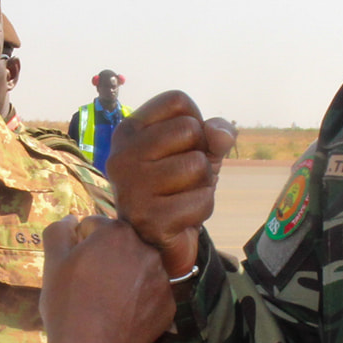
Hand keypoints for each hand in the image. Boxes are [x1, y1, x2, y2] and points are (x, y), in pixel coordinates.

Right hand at [40, 215, 175, 342]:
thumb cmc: (67, 305)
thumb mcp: (53, 262)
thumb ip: (60, 230)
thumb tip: (71, 219)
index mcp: (118, 232)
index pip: (94, 227)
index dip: (79, 246)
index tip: (74, 269)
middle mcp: (147, 249)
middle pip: (120, 246)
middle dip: (105, 258)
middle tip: (89, 286)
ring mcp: (162, 278)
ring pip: (137, 269)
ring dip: (124, 277)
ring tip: (105, 302)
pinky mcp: (169, 305)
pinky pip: (150, 294)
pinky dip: (138, 300)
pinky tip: (121, 316)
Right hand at [105, 91, 236, 276]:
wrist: (159, 241)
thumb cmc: (176, 187)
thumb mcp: (199, 151)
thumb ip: (215, 133)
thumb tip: (221, 134)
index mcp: (128, 131)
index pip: (177, 100)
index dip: (195, 122)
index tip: (182, 147)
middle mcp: (121, 155)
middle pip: (190, 129)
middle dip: (201, 155)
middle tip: (183, 178)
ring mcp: (131, 188)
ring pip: (198, 165)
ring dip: (203, 184)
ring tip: (182, 197)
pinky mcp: (148, 219)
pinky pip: (202, 200)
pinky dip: (203, 209)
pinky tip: (182, 217)